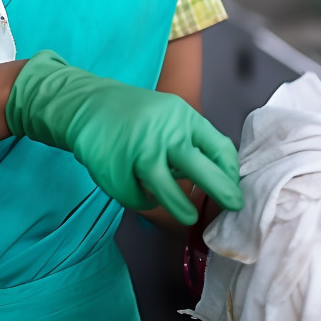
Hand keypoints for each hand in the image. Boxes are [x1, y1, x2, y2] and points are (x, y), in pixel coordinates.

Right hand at [5, 50, 242, 224]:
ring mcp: (137, 153)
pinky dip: (143, 199)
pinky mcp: (117, 171)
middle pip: (202, 172)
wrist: (87, 104)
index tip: (234, 189)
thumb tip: (222, 175)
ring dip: (182, 210)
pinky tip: (139, 187)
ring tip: (187, 215)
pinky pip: (139, 198)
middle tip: (230, 207)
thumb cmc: (135, 113)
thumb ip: (191, 138)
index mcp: (180, 116)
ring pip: (171, 195)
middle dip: (221, 194)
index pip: (218, 147)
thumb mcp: (168, 113)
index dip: (230, 173)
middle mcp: (162, 133)